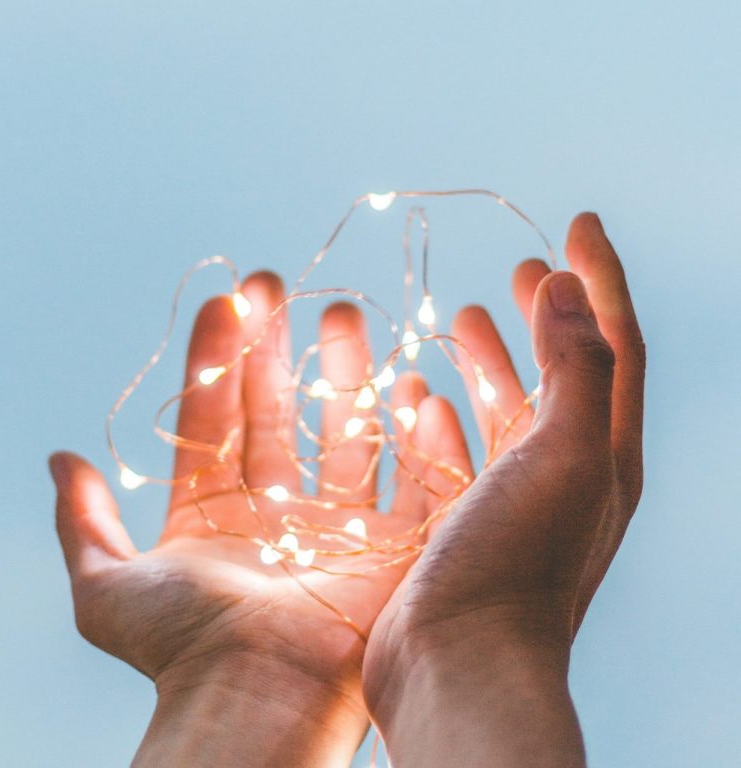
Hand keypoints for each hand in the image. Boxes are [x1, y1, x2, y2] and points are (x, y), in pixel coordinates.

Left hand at [50, 272, 458, 766]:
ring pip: (344, 433)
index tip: (228, 300)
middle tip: (282, 288)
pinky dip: (416, 436)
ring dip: (344, 375)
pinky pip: (413, 479)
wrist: (260, 701)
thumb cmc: (186, 649)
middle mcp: (280, 515)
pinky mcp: (394, 545)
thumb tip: (61, 460)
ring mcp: (339, 527)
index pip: (218, 417)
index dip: (220, 358)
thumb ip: (83, 523)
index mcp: (218, 516)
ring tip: (342, 314)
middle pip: (281, 413)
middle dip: (280, 349)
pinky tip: (412, 386)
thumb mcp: (108, 589)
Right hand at [363, 213, 645, 766]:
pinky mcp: (462, 522)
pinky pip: (459, 451)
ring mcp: (512, 500)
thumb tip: (568, 286)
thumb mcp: (567, 455)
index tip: (577, 221)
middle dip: (547, 315)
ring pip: (507, 410)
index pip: (614, 342)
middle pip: (562, 373)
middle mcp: (565, 474)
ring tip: (462, 316)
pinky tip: (420, 396)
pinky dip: (445, 415)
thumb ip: (576, 367)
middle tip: (521, 267)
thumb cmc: (516, 563)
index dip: (600, 277)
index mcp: (603, 451)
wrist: (462, 668)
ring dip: (492, 359)